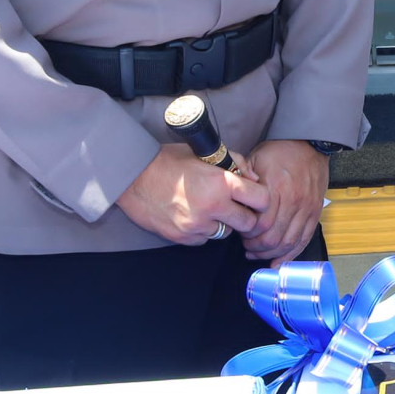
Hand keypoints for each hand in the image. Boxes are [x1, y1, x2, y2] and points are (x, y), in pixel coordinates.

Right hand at [115, 143, 268, 245]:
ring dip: (224, 223)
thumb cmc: (169, 161)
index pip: (261, 199)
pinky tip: (193, 215)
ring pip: (226, 232)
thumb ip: (236, 163)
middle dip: (245, 215)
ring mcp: (197, 225)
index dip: (261, 199)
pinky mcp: (183, 237)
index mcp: (221, 183)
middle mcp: (212, 207)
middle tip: (236, 206)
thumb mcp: (206, 154)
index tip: (255, 198)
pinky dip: (204, 230)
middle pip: (249, 223)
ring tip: (210, 209)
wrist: (132, 177)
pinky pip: (205, 239)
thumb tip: (255, 178)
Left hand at [242, 138, 328, 262]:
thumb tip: (234, 202)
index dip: (248, 234)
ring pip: (289, 242)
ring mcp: (307, 208)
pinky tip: (279, 261)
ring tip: (260, 254)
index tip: (240, 232)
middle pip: (274, 238)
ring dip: (272, 253)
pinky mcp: (315, 212)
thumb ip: (244, 181)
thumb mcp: (255, 160)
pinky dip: (292, 253)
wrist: (308, 144)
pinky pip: (304, 239)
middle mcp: (294, 201)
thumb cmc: (279, 152)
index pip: (261, 224)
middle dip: (257, 247)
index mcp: (277, 188)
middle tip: (247, 247)